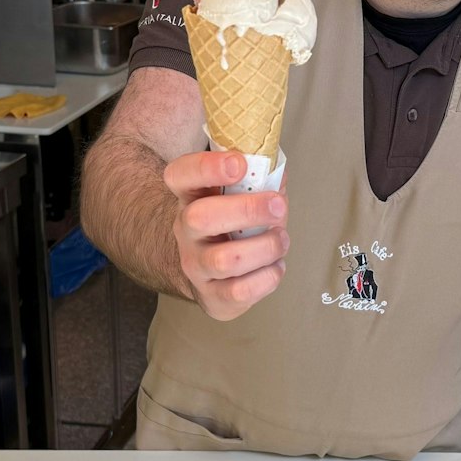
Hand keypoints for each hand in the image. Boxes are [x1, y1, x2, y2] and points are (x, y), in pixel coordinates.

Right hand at [163, 149, 288, 320]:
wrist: (213, 272)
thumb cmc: (234, 224)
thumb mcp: (241, 194)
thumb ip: (260, 178)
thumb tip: (278, 171)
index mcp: (191, 196)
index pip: (179, 175)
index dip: (206, 167)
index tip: (239, 164)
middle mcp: (186, 230)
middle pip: (199, 218)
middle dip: (247, 210)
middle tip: (278, 207)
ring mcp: (196, 266)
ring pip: (225, 260)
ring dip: (265, 247)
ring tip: (281, 240)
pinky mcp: (212, 296)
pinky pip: (240, 291)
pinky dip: (268, 277)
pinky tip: (275, 266)